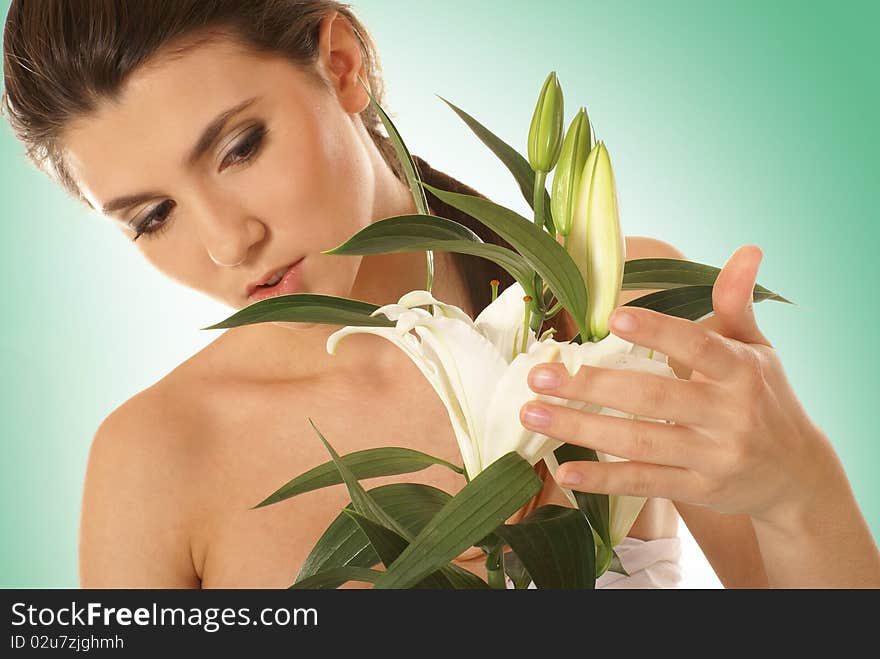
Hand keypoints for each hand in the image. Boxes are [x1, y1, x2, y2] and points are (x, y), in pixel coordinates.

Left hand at [520, 245, 841, 527]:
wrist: (797, 475)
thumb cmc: (766, 398)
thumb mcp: (756, 350)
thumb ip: (737, 304)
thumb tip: (747, 249)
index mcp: (741, 371)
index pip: (697, 347)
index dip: (656, 332)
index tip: (612, 318)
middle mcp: (728, 415)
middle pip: (652, 399)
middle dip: (591, 387)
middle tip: (539, 375)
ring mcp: (712, 457)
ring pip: (638, 443)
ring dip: (580, 429)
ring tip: (532, 414)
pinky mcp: (697, 490)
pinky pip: (644, 484)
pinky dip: (603, 480)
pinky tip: (563, 471)